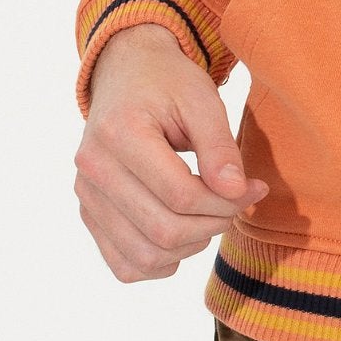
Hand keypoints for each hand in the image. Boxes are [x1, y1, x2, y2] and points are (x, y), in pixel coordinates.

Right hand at [73, 23, 269, 282]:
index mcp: (119, 132)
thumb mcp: (202, 99)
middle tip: (235, 203)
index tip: (253, 187)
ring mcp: (86, 196)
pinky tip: (183, 234)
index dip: (226, 201)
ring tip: (210, 215)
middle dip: (213, 224)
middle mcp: (93, 169)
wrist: (126, 74)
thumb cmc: (168, 83)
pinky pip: (125, 265)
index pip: (180, 194)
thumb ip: (220, 146)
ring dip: (190, 246)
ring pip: (144, 257)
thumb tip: (237, 192)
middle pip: (163, 230)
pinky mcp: (89, 214)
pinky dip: (160, 262)